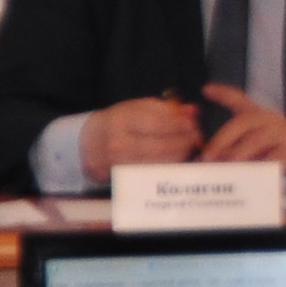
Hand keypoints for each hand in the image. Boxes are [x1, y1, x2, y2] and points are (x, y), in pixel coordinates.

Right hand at [81, 97, 210, 172]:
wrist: (88, 145)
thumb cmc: (117, 123)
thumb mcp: (136, 108)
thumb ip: (164, 108)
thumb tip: (192, 111)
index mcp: (122, 121)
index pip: (157, 123)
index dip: (180, 124)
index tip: (193, 122)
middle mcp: (120, 144)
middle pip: (163, 146)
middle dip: (185, 141)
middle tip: (197, 135)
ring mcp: (123, 164)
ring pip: (162, 162)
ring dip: (182, 154)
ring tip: (190, 145)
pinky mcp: (128, 178)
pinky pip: (157, 172)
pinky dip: (171, 164)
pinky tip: (179, 157)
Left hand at [197, 88, 285, 186]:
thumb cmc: (285, 150)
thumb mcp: (261, 141)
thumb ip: (240, 143)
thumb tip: (211, 157)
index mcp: (260, 116)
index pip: (240, 100)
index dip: (223, 93)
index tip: (207, 89)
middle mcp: (269, 120)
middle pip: (242, 123)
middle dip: (221, 141)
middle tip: (206, 158)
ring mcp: (282, 134)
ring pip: (254, 142)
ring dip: (235, 156)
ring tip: (222, 169)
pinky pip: (270, 159)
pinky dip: (257, 170)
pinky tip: (246, 180)